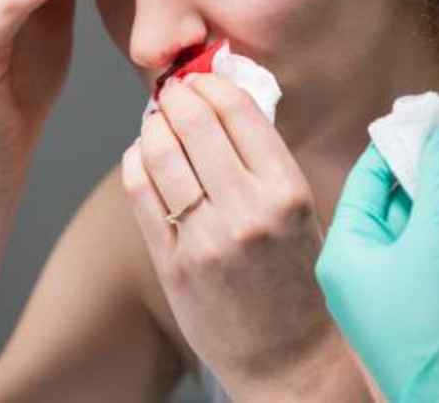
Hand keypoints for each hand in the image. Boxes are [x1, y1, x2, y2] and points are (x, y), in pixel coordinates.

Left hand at [120, 74, 349, 398]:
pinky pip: (142, 194)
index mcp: (287, 191)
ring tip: (157, 120)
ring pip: (161, 154)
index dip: (213, 85)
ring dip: (153, 125)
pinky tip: (143, 155)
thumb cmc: (299, 282)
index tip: (203, 78)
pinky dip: (136, 163)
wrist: (289, 359)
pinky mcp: (174, 264)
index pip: (241, 113)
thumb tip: (225, 108)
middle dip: (177, 96)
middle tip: (172, 89)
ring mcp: (206, 239)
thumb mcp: (302, 214)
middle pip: (195, 125)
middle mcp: (247, 210)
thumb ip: (266, 163)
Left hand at [316, 122, 438, 402]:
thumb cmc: (437, 334)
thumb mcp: (438, 245)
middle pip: (397, 195)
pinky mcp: (423, 301)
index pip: (368, 178)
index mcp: (347, 251)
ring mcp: (393, 286)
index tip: (428, 113)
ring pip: (423, 218)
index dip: (400, 141)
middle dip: (435, 160)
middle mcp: (363, 266)